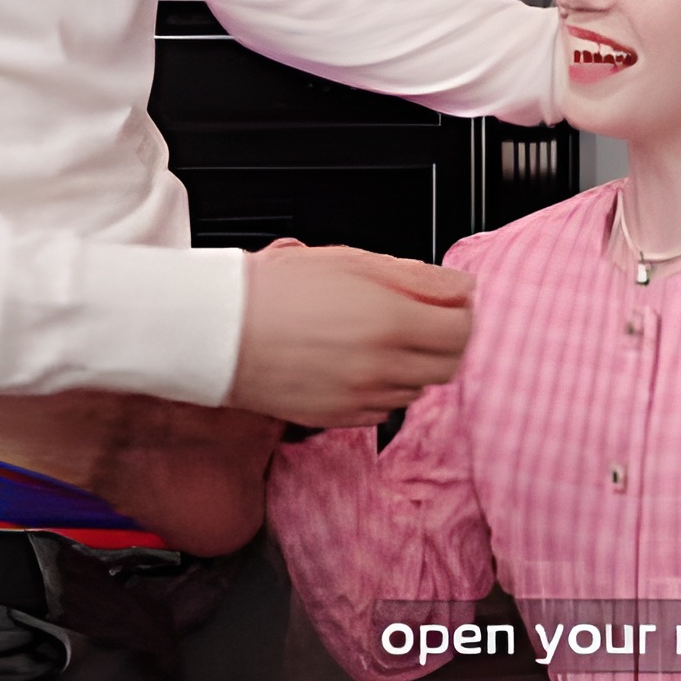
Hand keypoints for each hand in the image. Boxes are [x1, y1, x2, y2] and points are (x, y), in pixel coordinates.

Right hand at [228, 240, 474, 426]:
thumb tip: (462, 288)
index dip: (462, 315)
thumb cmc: (276, 289)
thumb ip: (418, 277)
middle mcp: (381, 368)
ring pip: (416, 390)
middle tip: (426, 321)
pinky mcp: (336, 418)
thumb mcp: (352, 261)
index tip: (452, 305)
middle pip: (447, 366)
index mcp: (391, 323)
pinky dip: (384, 388)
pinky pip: (382, 409)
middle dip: (445, 342)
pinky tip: (359, 363)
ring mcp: (359, 398)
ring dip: (414, 366)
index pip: (463, 332)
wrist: (217, 328)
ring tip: (382, 338)